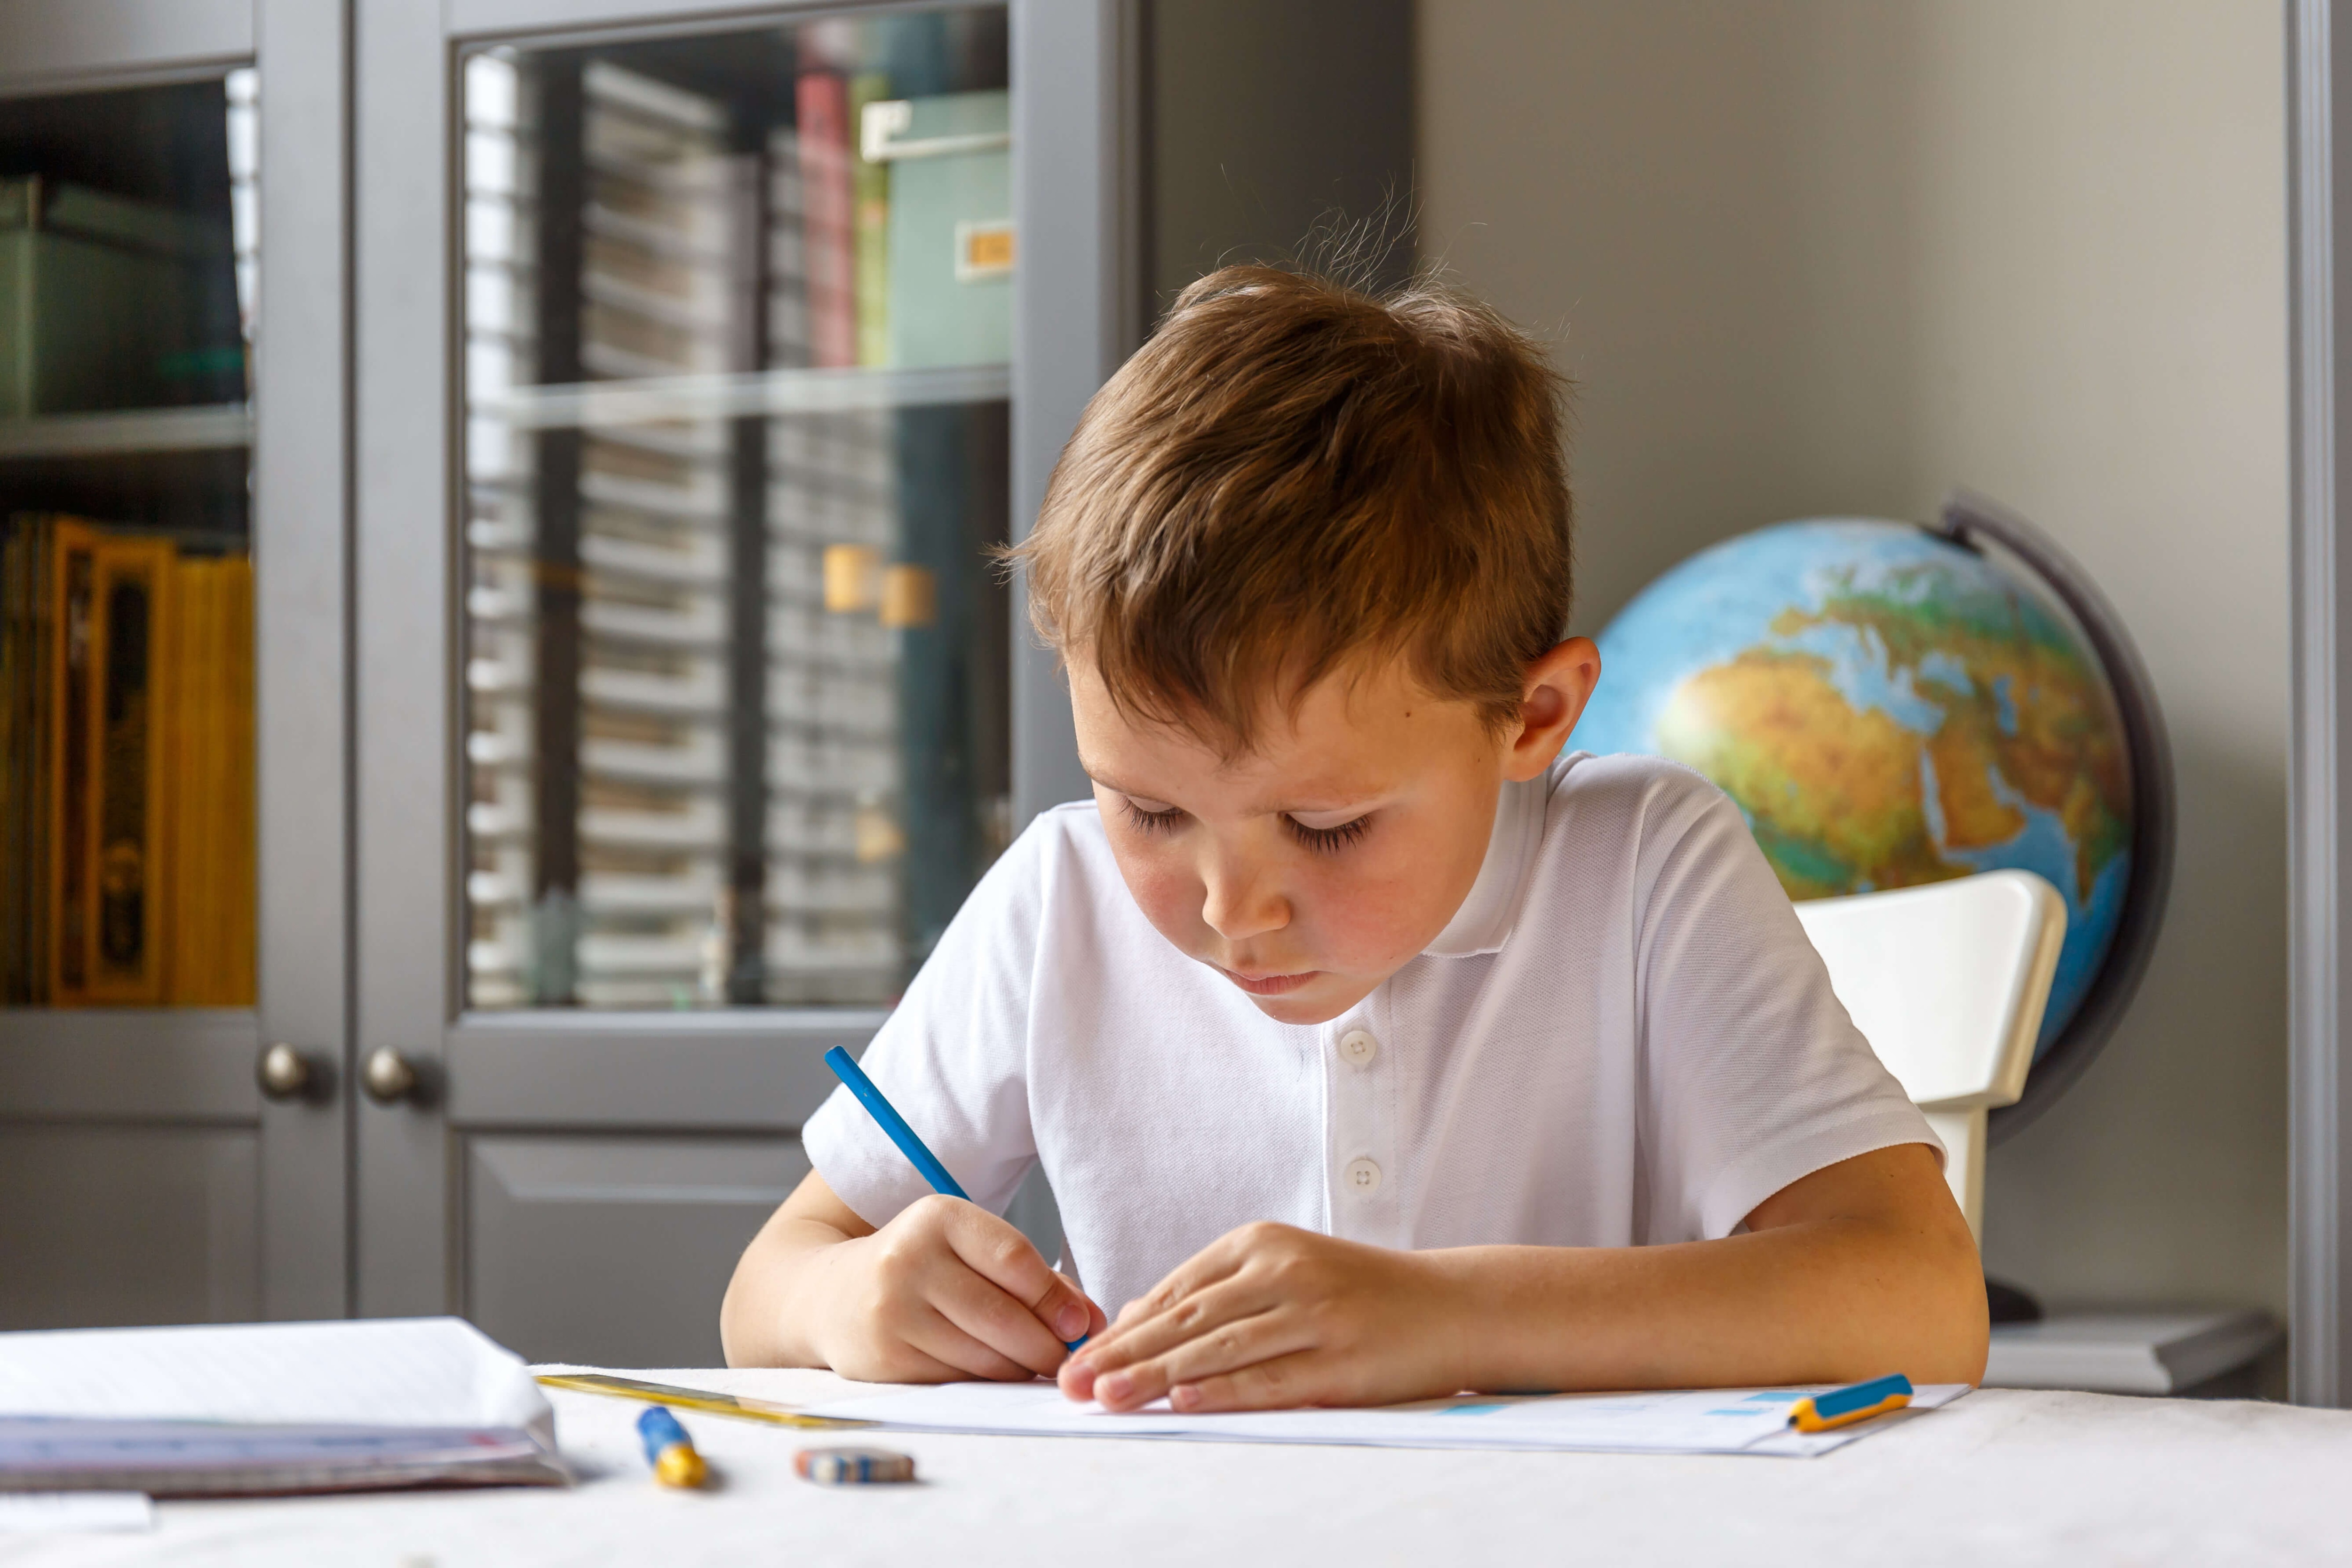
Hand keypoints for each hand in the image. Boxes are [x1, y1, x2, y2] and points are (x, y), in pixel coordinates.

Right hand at [809, 1194, 1106, 1382]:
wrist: (830, 1295)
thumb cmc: (923, 1269)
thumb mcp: (969, 1251)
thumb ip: (1033, 1278)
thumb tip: (1091, 1322)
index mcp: (938, 1217)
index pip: (1014, 1259)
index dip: (1056, 1298)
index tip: (1082, 1324)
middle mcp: (908, 1260)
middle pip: (1001, 1315)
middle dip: (1046, 1345)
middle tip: (1067, 1358)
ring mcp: (892, 1312)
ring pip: (982, 1355)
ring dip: (1021, 1368)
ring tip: (1036, 1365)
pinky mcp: (884, 1359)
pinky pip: (956, 1379)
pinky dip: (987, 1382)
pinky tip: (996, 1373)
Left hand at [1056, 1222, 1468, 1412]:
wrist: (1451, 1305)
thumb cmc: (1357, 1294)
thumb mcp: (1283, 1273)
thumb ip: (1214, 1295)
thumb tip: (1135, 1322)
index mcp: (1261, 1244)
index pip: (1174, 1290)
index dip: (1121, 1328)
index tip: (1074, 1358)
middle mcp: (1283, 1271)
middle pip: (1186, 1317)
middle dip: (1122, 1353)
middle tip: (1071, 1383)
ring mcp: (1314, 1313)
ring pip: (1220, 1347)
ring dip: (1157, 1376)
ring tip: (1109, 1396)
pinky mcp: (1342, 1358)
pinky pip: (1272, 1377)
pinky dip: (1226, 1391)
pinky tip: (1185, 1402)